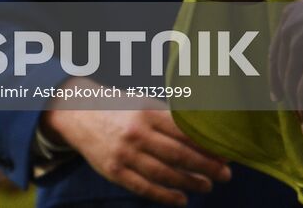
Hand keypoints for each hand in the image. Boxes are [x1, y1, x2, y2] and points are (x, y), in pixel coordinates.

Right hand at [44, 92, 230, 206]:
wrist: (77, 113)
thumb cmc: (117, 108)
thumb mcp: (142, 104)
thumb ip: (168, 118)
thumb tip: (203, 134)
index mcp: (146, 113)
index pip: (184, 132)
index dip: (207, 145)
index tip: (225, 154)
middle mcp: (136, 133)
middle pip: (178, 155)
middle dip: (206, 167)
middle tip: (225, 174)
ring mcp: (124, 154)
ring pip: (164, 174)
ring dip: (190, 183)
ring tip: (207, 186)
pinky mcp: (115, 171)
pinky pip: (145, 188)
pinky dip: (166, 196)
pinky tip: (181, 199)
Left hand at [269, 0, 302, 136]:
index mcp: (288, 17)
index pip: (275, 53)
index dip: (276, 76)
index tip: (277, 94)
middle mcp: (287, 31)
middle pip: (281, 70)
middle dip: (286, 94)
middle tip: (294, 112)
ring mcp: (300, 45)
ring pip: (292, 85)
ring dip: (298, 107)